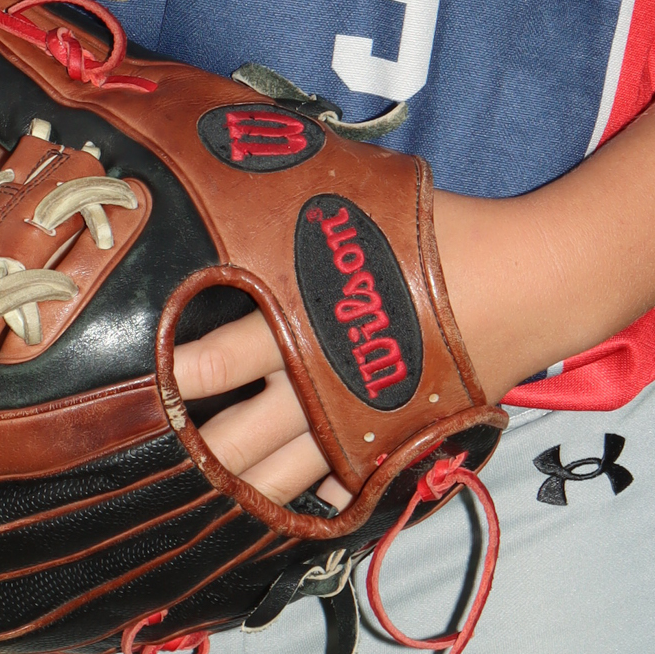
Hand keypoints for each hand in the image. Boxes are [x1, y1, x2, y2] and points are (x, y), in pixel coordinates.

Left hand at [167, 192, 541, 505]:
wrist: (520, 282)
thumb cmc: (433, 230)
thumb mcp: (356, 195)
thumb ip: (295, 190)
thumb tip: (242, 140)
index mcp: (301, 315)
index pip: (214, 358)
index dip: (169, 376)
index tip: (135, 382)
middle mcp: (317, 379)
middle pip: (235, 436)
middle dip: (188, 451)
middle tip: (144, 461)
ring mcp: (354, 421)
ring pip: (278, 476)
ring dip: (234, 488)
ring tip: (189, 499)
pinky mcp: (389, 442)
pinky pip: (334, 486)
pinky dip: (302, 499)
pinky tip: (272, 513)